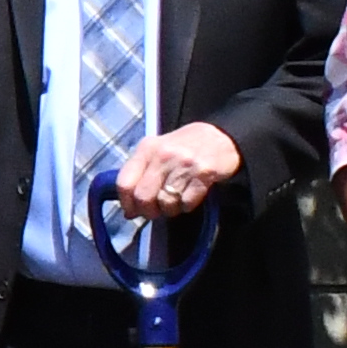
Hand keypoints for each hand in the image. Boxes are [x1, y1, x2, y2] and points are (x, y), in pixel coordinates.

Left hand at [113, 122, 243, 216]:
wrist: (222, 136)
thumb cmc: (185, 146)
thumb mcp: (158, 150)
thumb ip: (140, 174)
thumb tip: (128, 209)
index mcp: (147, 148)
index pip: (124, 183)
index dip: (126, 203)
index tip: (132, 211)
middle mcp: (163, 155)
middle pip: (143, 197)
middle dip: (148, 211)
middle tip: (156, 211)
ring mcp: (184, 164)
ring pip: (165, 202)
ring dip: (169, 210)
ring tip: (175, 202)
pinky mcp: (204, 173)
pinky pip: (187, 203)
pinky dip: (186, 206)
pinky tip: (189, 197)